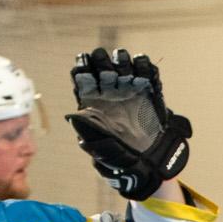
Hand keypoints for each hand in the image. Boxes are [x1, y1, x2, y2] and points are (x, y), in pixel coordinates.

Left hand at [65, 47, 191, 199]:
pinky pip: (148, 75)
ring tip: (122, 58)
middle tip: (101, 57)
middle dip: (101, 61)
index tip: (82, 64)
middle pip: (103, 68)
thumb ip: (86, 129)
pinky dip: (146, 67)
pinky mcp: (150, 93)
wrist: (148, 163)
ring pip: (124, 67)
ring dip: (122, 59)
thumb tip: (72, 115)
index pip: (84, 78)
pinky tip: (142, 63)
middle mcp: (110, 93)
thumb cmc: (118, 157)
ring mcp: (130, 91)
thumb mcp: (98, 145)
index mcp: (93, 102)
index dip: (82, 68)